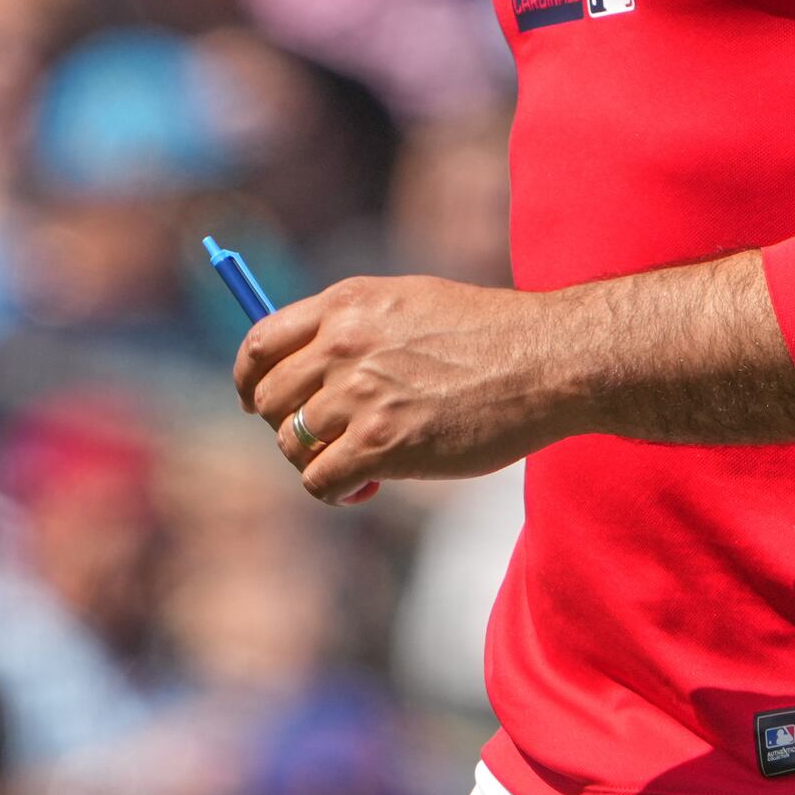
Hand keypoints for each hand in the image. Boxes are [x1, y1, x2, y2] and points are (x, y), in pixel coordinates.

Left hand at [232, 274, 578, 504]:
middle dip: (286, 426)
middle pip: (269, 399)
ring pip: (292, 444)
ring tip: (356, 465)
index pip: (260, 342)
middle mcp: (342, 345)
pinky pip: (320, 481)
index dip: (249, 379)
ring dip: (316, 461)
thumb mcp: (409, 303)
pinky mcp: (382, 444)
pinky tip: (365, 486)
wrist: (544, 362)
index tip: (254, 401)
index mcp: (346, 304)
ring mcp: (360, 396)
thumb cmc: (487, 335)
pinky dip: (335, 491)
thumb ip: (354, 327)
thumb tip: (306, 368)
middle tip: (322, 441)